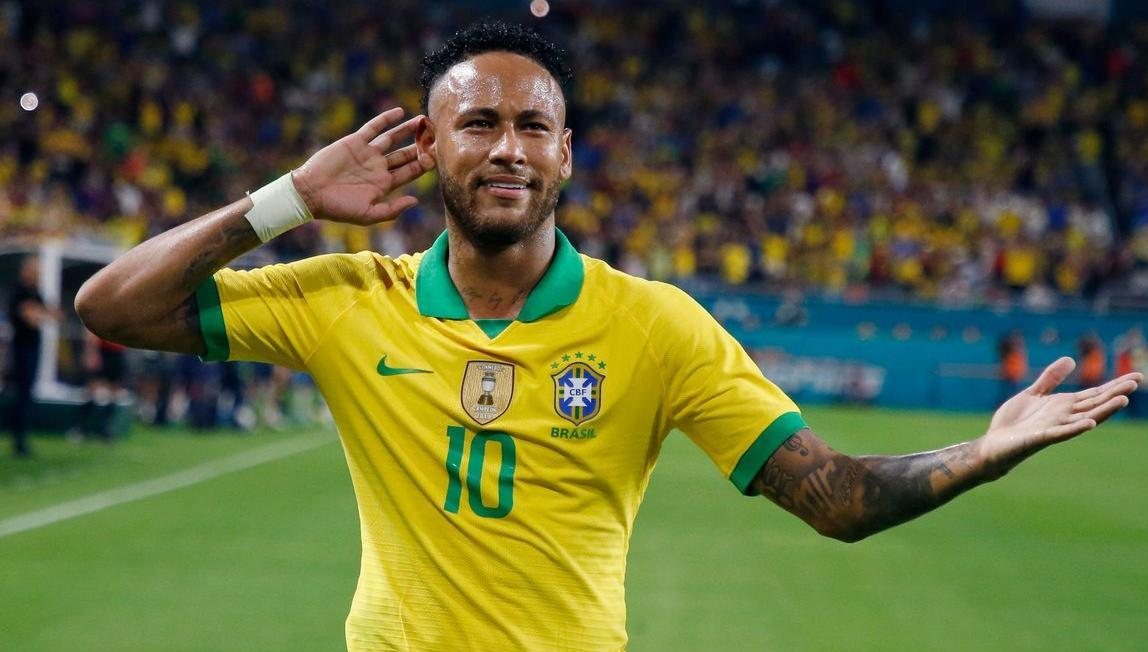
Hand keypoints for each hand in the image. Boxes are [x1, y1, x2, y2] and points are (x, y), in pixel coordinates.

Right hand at [291, 107, 435, 224]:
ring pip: (393, 138)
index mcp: (384, 184)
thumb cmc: (338, 208)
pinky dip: (386, 119)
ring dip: (408, 130)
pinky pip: (374, 127)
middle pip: (406, 154)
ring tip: (424, 121)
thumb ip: (393, 209)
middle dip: (422, 145)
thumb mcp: (368, 214)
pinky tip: (400, 112)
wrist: (311, 193)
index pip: (411, 171)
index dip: (426, 163)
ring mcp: (368, 154)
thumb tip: (416, 201)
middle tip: (438, 135)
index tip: (441, 155)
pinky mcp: (355, 142)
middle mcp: (379, 167)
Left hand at [978, 357, 1141, 472]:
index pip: (1094, 394)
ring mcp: (1055, 427)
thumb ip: (1051, 378)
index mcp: (1064, 405)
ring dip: (1104, 410)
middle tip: (1136, 381)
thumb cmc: (1015, 422)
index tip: (1135, 377)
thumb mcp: (1034, 393)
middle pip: (1095, 403)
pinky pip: (1062, 433)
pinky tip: (1090, 424)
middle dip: (1115, 393)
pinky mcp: (1041, 437)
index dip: (1114, 385)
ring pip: (1085, 418)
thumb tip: (1071, 359)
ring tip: (1123, 401)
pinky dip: (1076, 428)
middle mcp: (1065, 416)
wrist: (995, 443)